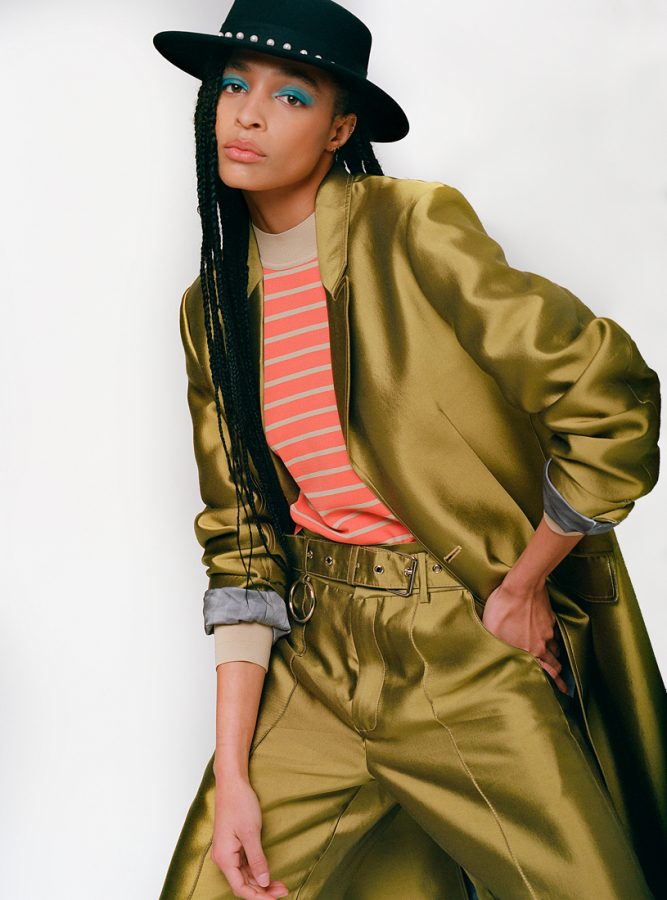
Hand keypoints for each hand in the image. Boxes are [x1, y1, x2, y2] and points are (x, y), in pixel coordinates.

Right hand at [211, 776, 288, 898]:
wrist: (232, 783)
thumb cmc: (239, 803)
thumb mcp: (251, 833)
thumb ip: (257, 860)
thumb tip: (263, 882)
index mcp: (224, 857)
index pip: (240, 888)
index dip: (258, 897)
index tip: (275, 898)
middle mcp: (223, 857)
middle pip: (243, 883)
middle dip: (263, 890)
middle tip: (284, 890)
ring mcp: (228, 851)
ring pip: (244, 875)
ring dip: (261, 881)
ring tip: (280, 884)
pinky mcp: (233, 844)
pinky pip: (244, 864)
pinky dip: (256, 871)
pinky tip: (268, 873)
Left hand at [482, 576, 568, 693]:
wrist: (521, 586)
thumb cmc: (503, 608)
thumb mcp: (491, 630)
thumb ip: (496, 646)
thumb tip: (495, 656)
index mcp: (529, 651)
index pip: (546, 672)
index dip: (555, 682)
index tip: (562, 691)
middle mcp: (541, 644)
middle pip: (554, 663)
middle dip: (558, 673)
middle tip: (563, 682)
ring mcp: (547, 630)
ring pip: (555, 648)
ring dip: (555, 655)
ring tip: (555, 660)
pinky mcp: (548, 617)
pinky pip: (552, 632)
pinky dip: (552, 637)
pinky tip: (547, 636)